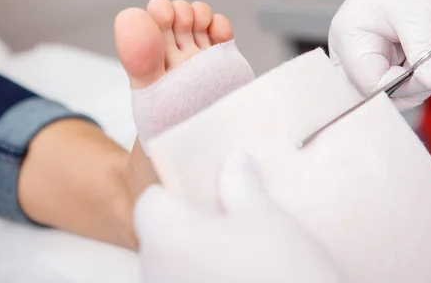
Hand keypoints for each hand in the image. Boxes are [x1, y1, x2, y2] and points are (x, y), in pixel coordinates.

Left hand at [134, 151, 341, 282]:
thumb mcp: (264, 217)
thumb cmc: (280, 272)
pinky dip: (205, 277)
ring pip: (176, 266)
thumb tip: (236, 160)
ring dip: (200, 256)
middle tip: (231, 219)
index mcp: (166, 239)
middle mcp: (156, 273)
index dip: (176, 192)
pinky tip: (240, 276)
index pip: (150, 202)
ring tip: (242, 253)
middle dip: (192, 226)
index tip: (206, 193)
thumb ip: (240, 184)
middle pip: (162, 236)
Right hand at [329, 0, 430, 109]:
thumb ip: (426, 54)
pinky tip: (426, 62)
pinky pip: (392, 87)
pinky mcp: (379, 60)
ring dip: (411, 88)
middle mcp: (349, 50)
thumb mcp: (424, 17)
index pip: (366, 83)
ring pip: (382, 94)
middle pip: (368, 93)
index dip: (400, 87)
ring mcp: (363, 56)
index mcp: (348, 36)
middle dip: (404, 90)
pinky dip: (414, 82)